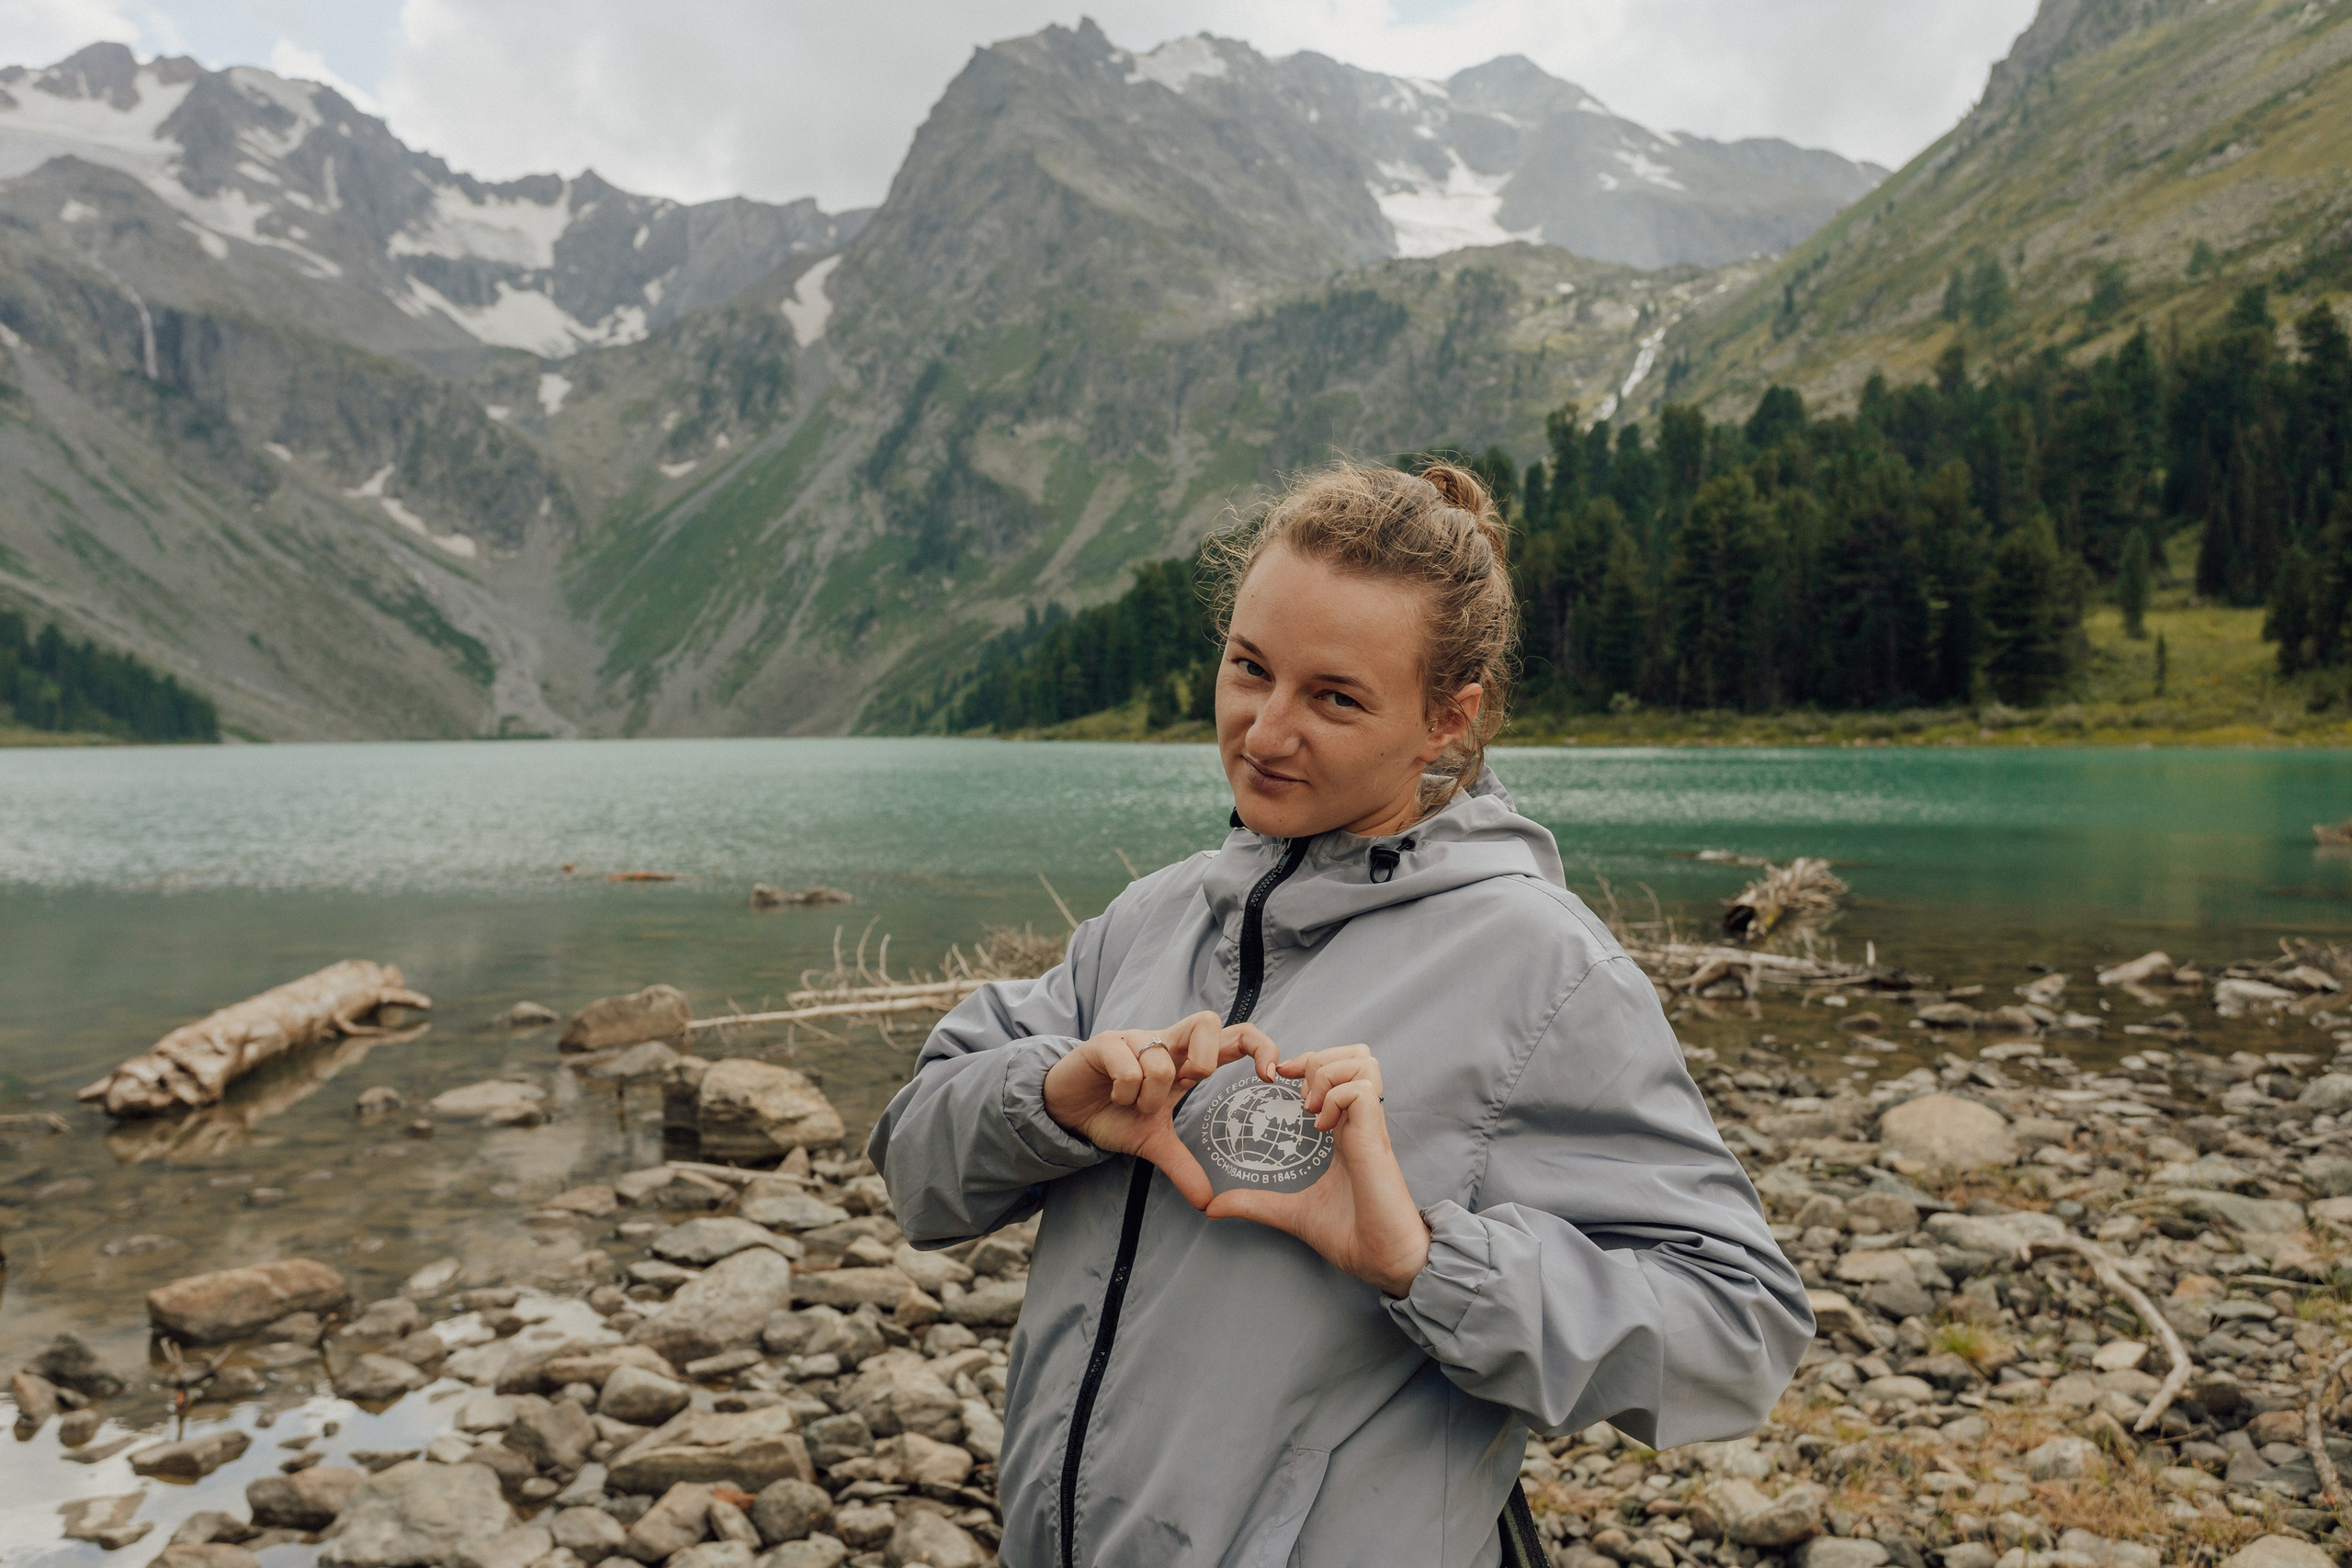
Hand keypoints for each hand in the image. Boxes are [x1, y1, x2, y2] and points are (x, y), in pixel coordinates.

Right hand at [1044, 1012, 1279, 1207]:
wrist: (1064, 1110)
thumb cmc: (1113, 1114)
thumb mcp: (1152, 1142)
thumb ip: (1182, 1166)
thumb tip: (1207, 1203)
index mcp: (1185, 1060)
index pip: (1234, 1037)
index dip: (1261, 1046)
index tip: (1270, 1077)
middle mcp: (1165, 1041)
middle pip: (1208, 1021)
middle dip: (1204, 1060)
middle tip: (1187, 1086)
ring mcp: (1135, 1038)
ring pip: (1162, 1058)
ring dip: (1150, 1096)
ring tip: (1132, 1106)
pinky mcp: (1105, 1042)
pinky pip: (1129, 1065)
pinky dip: (1126, 1091)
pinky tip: (1114, 1097)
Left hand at [1206, 1045, 1430, 1296]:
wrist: (1380, 1261)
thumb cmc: (1349, 1234)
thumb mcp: (1290, 1212)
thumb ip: (1254, 1203)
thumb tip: (1212, 1208)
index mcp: (1347, 1130)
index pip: (1339, 1070)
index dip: (1308, 1064)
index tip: (1279, 1079)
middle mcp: (1361, 1121)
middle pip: (1356, 1054)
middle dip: (1320, 1059)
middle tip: (1297, 1094)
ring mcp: (1371, 1127)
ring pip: (1363, 1062)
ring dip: (1329, 1074)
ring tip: (1310, 1107)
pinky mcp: (1377, 1138)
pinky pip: (1360, 1091)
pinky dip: (1336, 1098)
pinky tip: (1322, 1127)